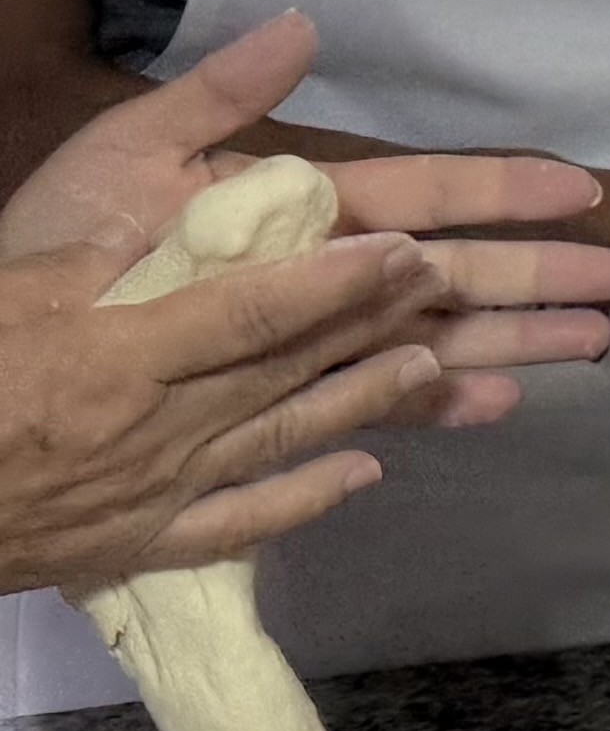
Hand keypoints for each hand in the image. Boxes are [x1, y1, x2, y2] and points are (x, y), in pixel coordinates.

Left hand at [0, 12, 609, 369]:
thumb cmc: (53, 248)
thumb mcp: (127, 152)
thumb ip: (221, 94)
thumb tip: (307, 24)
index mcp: (293, 212)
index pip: (419, 193)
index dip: (499, 190)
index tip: (578, 187)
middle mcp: (317, 277)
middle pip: (448, 273)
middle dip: (534, 274)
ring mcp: (306, 342)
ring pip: (431, 339)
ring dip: (509, 340)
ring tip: (588, 345)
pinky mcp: (279, 406)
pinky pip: (372, 406)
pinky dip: (433, 404)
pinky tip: (490, 403)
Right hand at [0, 230, 509, 591]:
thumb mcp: (15, 281)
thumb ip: (110, 238)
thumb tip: (195, 188)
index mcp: (112, 358)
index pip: (248, 312)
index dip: (332, 281)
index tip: (400, 250)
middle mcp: (149, 430)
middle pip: (281, 372)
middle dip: (367, 326)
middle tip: (444, 288)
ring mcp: (148, 493)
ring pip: (279, 440)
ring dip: (360, 402)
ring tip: (430, 364)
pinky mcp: (133, 542)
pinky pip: (237, 521)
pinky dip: (306, 497)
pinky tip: (363, 474)